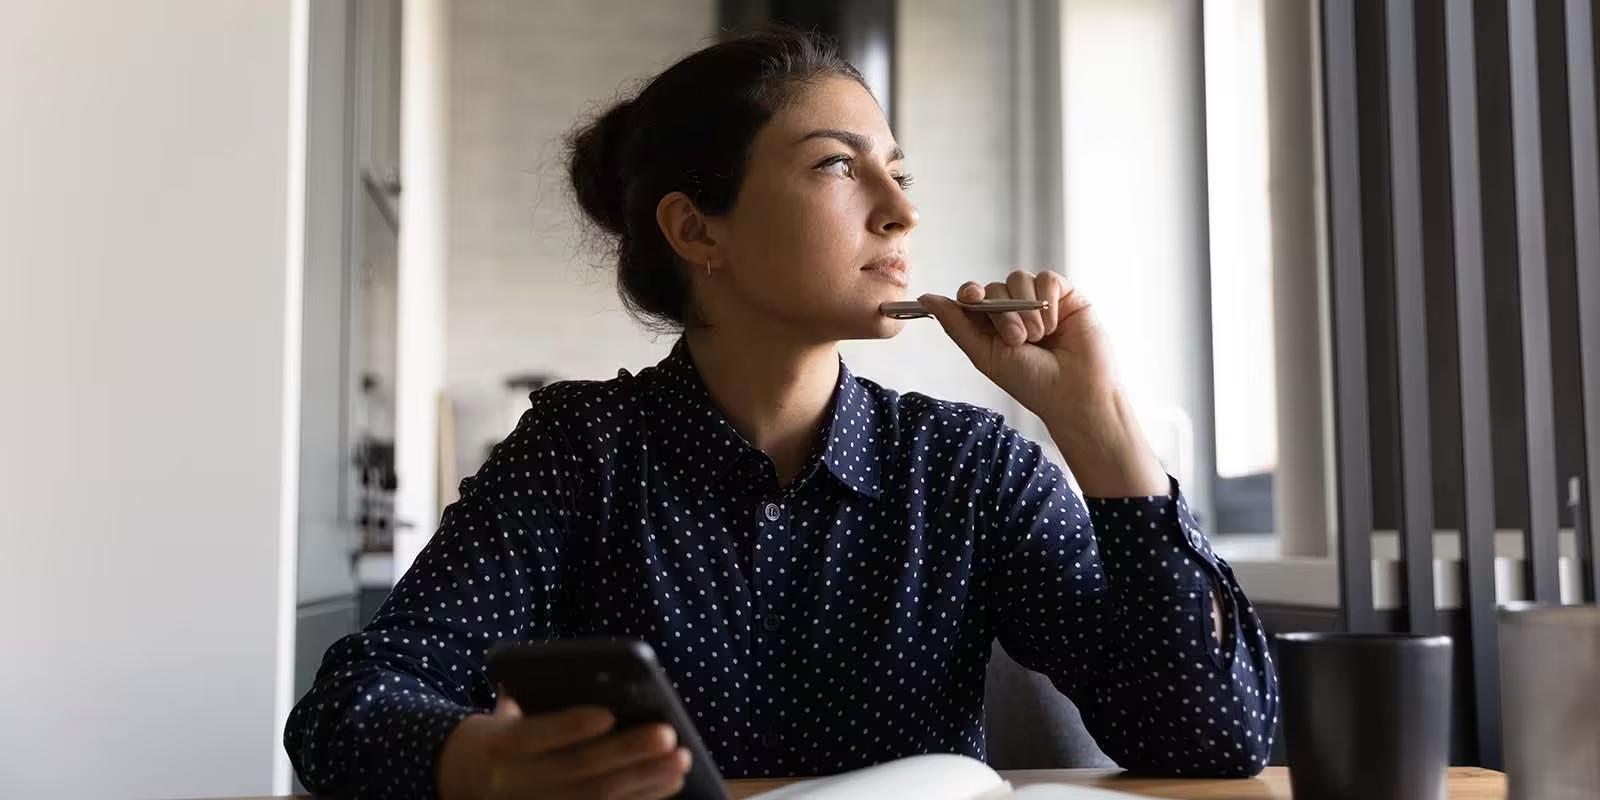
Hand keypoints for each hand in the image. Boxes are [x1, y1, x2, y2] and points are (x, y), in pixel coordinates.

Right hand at [437, 691, 691, 799]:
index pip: (534, 735)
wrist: (462, 779)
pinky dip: (642, 799)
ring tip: (681, 759)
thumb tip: (588, 673)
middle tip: (669, 735)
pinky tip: (670, 783)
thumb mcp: (506, 713)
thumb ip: (535, 695)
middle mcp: (515, 783)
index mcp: (499, 745)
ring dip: (645, 781)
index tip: (608, 713)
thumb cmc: (502, 734)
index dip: (570, 726)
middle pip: (577, 771)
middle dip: (627, 754)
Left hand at [920, 270, 1167, 496]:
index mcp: (992, 325)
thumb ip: (957, 325)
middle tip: (1018, 340)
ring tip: (1038, 337)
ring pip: (1019, 279)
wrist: (1075, 393)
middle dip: (1003, 313)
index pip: (973, 295)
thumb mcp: (986, 355)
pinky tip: (1055, 324)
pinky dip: (1047, 300)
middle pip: (995, 287)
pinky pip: (1047, 278)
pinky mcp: (1067, 296)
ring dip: (1025, 308)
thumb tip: (926, 298)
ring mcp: (1040, 302)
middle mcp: (1016, 310)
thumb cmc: (1031, 382)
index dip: (970, 292)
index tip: (971, 298)